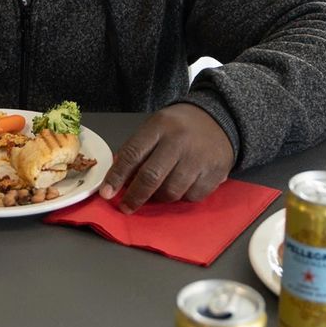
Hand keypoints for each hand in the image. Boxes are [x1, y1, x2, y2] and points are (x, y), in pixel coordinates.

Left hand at [99, 103, 235, 212]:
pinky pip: (192, 197)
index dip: (117, 176)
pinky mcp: (215, 173)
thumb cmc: (179, 127)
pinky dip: (183, 197)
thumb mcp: (155, 127)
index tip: (106, 193)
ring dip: (159, 198)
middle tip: (126, 207)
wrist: (218, 119)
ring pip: (171, 191)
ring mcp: (199, 158)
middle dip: (135, 196)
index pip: (133, 154)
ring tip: (157, 193)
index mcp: (159, 127)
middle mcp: (179, 142)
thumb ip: (139, 150)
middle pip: (151, 177)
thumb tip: (118, 180)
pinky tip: (182, 187)